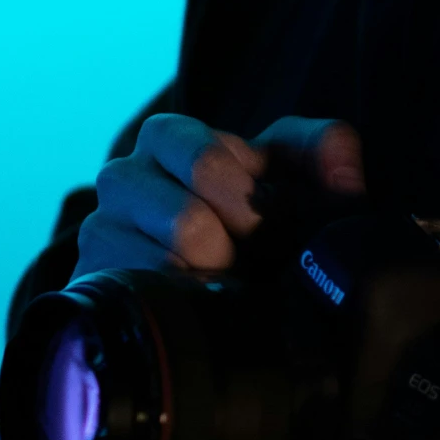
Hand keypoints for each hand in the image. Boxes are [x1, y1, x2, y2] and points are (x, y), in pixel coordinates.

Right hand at [73, 112, 365, 276]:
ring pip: (167, 266)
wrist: (201, 278)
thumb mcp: (287, 171)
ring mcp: (102, 229)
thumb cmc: (246, 213)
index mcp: (167, 138)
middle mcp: (123, 176)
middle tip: (251, 260)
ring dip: (212, 279)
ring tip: (226, 281)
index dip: (248, 198)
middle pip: (187, 219)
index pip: (206, 160)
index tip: (267, 222)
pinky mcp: (93, 278)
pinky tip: (199, 301)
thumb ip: (321, 150)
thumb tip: (345, 170)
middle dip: (235, 248)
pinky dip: (184, 300)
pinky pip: (147, 295)